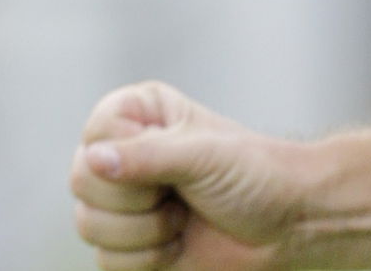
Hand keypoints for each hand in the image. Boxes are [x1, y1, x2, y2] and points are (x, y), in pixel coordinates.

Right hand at [71, 81, 303, 270]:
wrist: (289, 225)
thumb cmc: (257, 176)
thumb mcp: (205, 156)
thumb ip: (149, 154)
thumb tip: (93, 161)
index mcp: (139, 114)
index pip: (95, 135)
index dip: (129, 156)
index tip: (177, 159)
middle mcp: (123, 153)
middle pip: (81, 182)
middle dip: (139, 200)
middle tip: (182, 193)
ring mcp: (122, 200)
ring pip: (88, 225)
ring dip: (146, 231)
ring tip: (185, 216)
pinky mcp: (127, 244)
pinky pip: (106, 260)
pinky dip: (149, 258)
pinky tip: (180, 241)